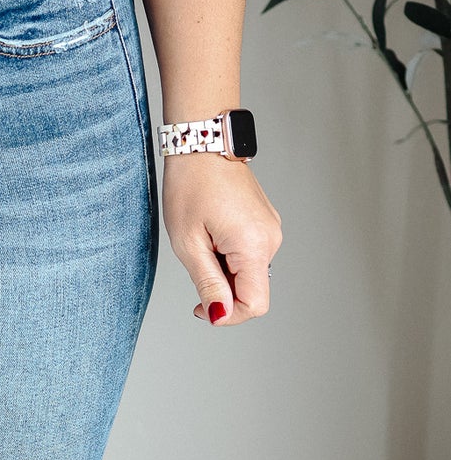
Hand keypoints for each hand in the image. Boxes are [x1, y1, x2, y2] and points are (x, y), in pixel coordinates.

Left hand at [161, 153, 281, 325]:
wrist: (202, 144)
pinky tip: (211, 232)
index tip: (200, 306)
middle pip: (252, 290)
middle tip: (195, 258)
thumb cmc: (190, 186)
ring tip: (202, 239)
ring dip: (223, 270)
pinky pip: (249, 254)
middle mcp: (271, 239)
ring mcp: (271, 230)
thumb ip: (208, 283)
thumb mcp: (189, 243)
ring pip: (248, 272)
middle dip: (221, 288)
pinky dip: (228, 255)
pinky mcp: (265, 223)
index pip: (256, 305)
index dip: (228, 315)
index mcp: (255, 246)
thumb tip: (220, 315)